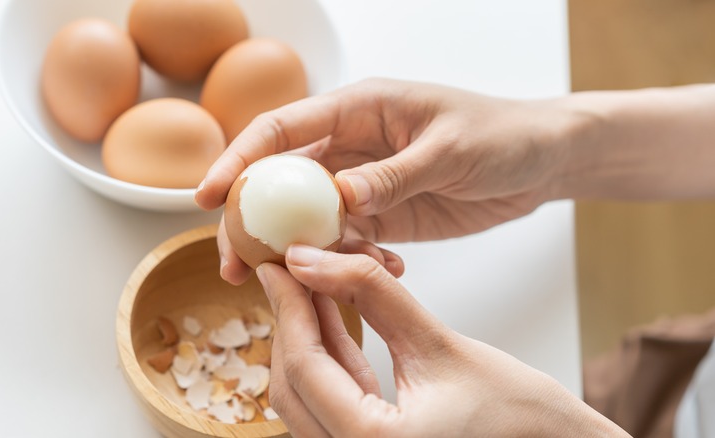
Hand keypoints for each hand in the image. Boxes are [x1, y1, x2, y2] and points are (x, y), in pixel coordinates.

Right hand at [196, 78, 575, 283]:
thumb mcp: (449, 150)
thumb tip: (339, 198)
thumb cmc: (500, 134)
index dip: (239, 160)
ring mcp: (364, 184)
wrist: (540, 161)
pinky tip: (372, 276)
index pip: (282, 131)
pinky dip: (349, 263)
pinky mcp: (384, 216)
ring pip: (309, 219)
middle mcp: (351, 145)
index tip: (207, 196)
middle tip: (232, 263)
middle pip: (282, 182)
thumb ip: (394, 174)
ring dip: (296, 252)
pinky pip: (349, 241)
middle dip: (252, 221)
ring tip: (288, 288)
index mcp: (359, 110)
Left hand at [257, 245, 628, 436]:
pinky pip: (334, 407)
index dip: (286, 306)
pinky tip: (334, 319)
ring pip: (307, 398)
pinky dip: (331, 364)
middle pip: (293, 387)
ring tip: (312, 285)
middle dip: (289, 324)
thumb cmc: (522, 416)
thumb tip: (313, 258)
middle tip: (292, 270)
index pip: (303, 367)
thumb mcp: (439, 343)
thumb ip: (372, 294)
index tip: (276, 263)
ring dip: (308, 341)